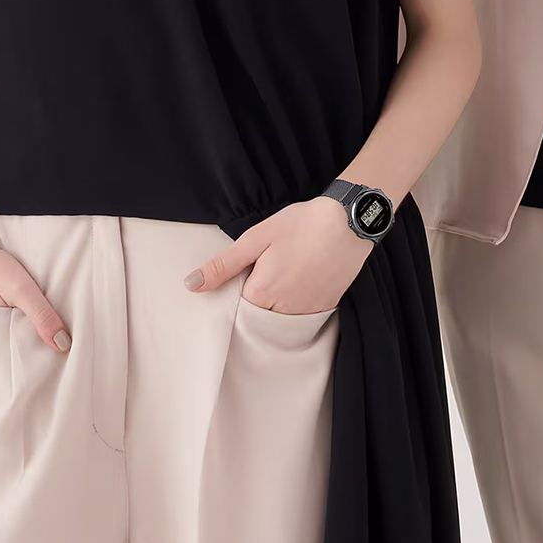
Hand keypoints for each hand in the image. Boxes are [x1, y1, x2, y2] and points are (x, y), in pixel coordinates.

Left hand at [183, 197, 373, 312]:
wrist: (350, 221)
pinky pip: (302, 319)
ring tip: (286, 274)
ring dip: (276, 307)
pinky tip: (302, 282)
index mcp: (262, 293)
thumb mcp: (257, 238)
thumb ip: (224, 265)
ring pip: (280, 322)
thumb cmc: (302, 224)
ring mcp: (307, 312)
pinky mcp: (326, 309)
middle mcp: (283, 311)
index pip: (236, 308)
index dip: (238, 291)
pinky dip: (297, 307)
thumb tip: (191, 285)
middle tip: (268, 270)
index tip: (247, 272)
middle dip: (256, 302)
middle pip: (258, 318)